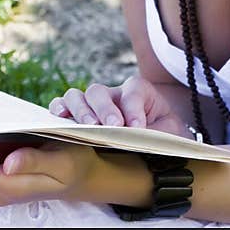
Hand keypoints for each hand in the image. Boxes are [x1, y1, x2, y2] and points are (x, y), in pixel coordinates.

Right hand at [48, 74, 194, 137]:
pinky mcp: (79, 116)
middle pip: (98, 91)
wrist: (161, 139)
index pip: (132, 92)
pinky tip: (61, 121)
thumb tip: (137, 136)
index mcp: (139, 91)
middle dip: (104, 109)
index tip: (138, 127)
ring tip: (88, 128)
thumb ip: (157, 133)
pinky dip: (58, 110)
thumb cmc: (165, 134)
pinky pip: (61, 106)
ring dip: (80, 111)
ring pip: (77, 96)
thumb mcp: (171, 133)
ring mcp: (93, 104)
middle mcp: (112, 94)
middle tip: (113, 127)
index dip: (133, 108)